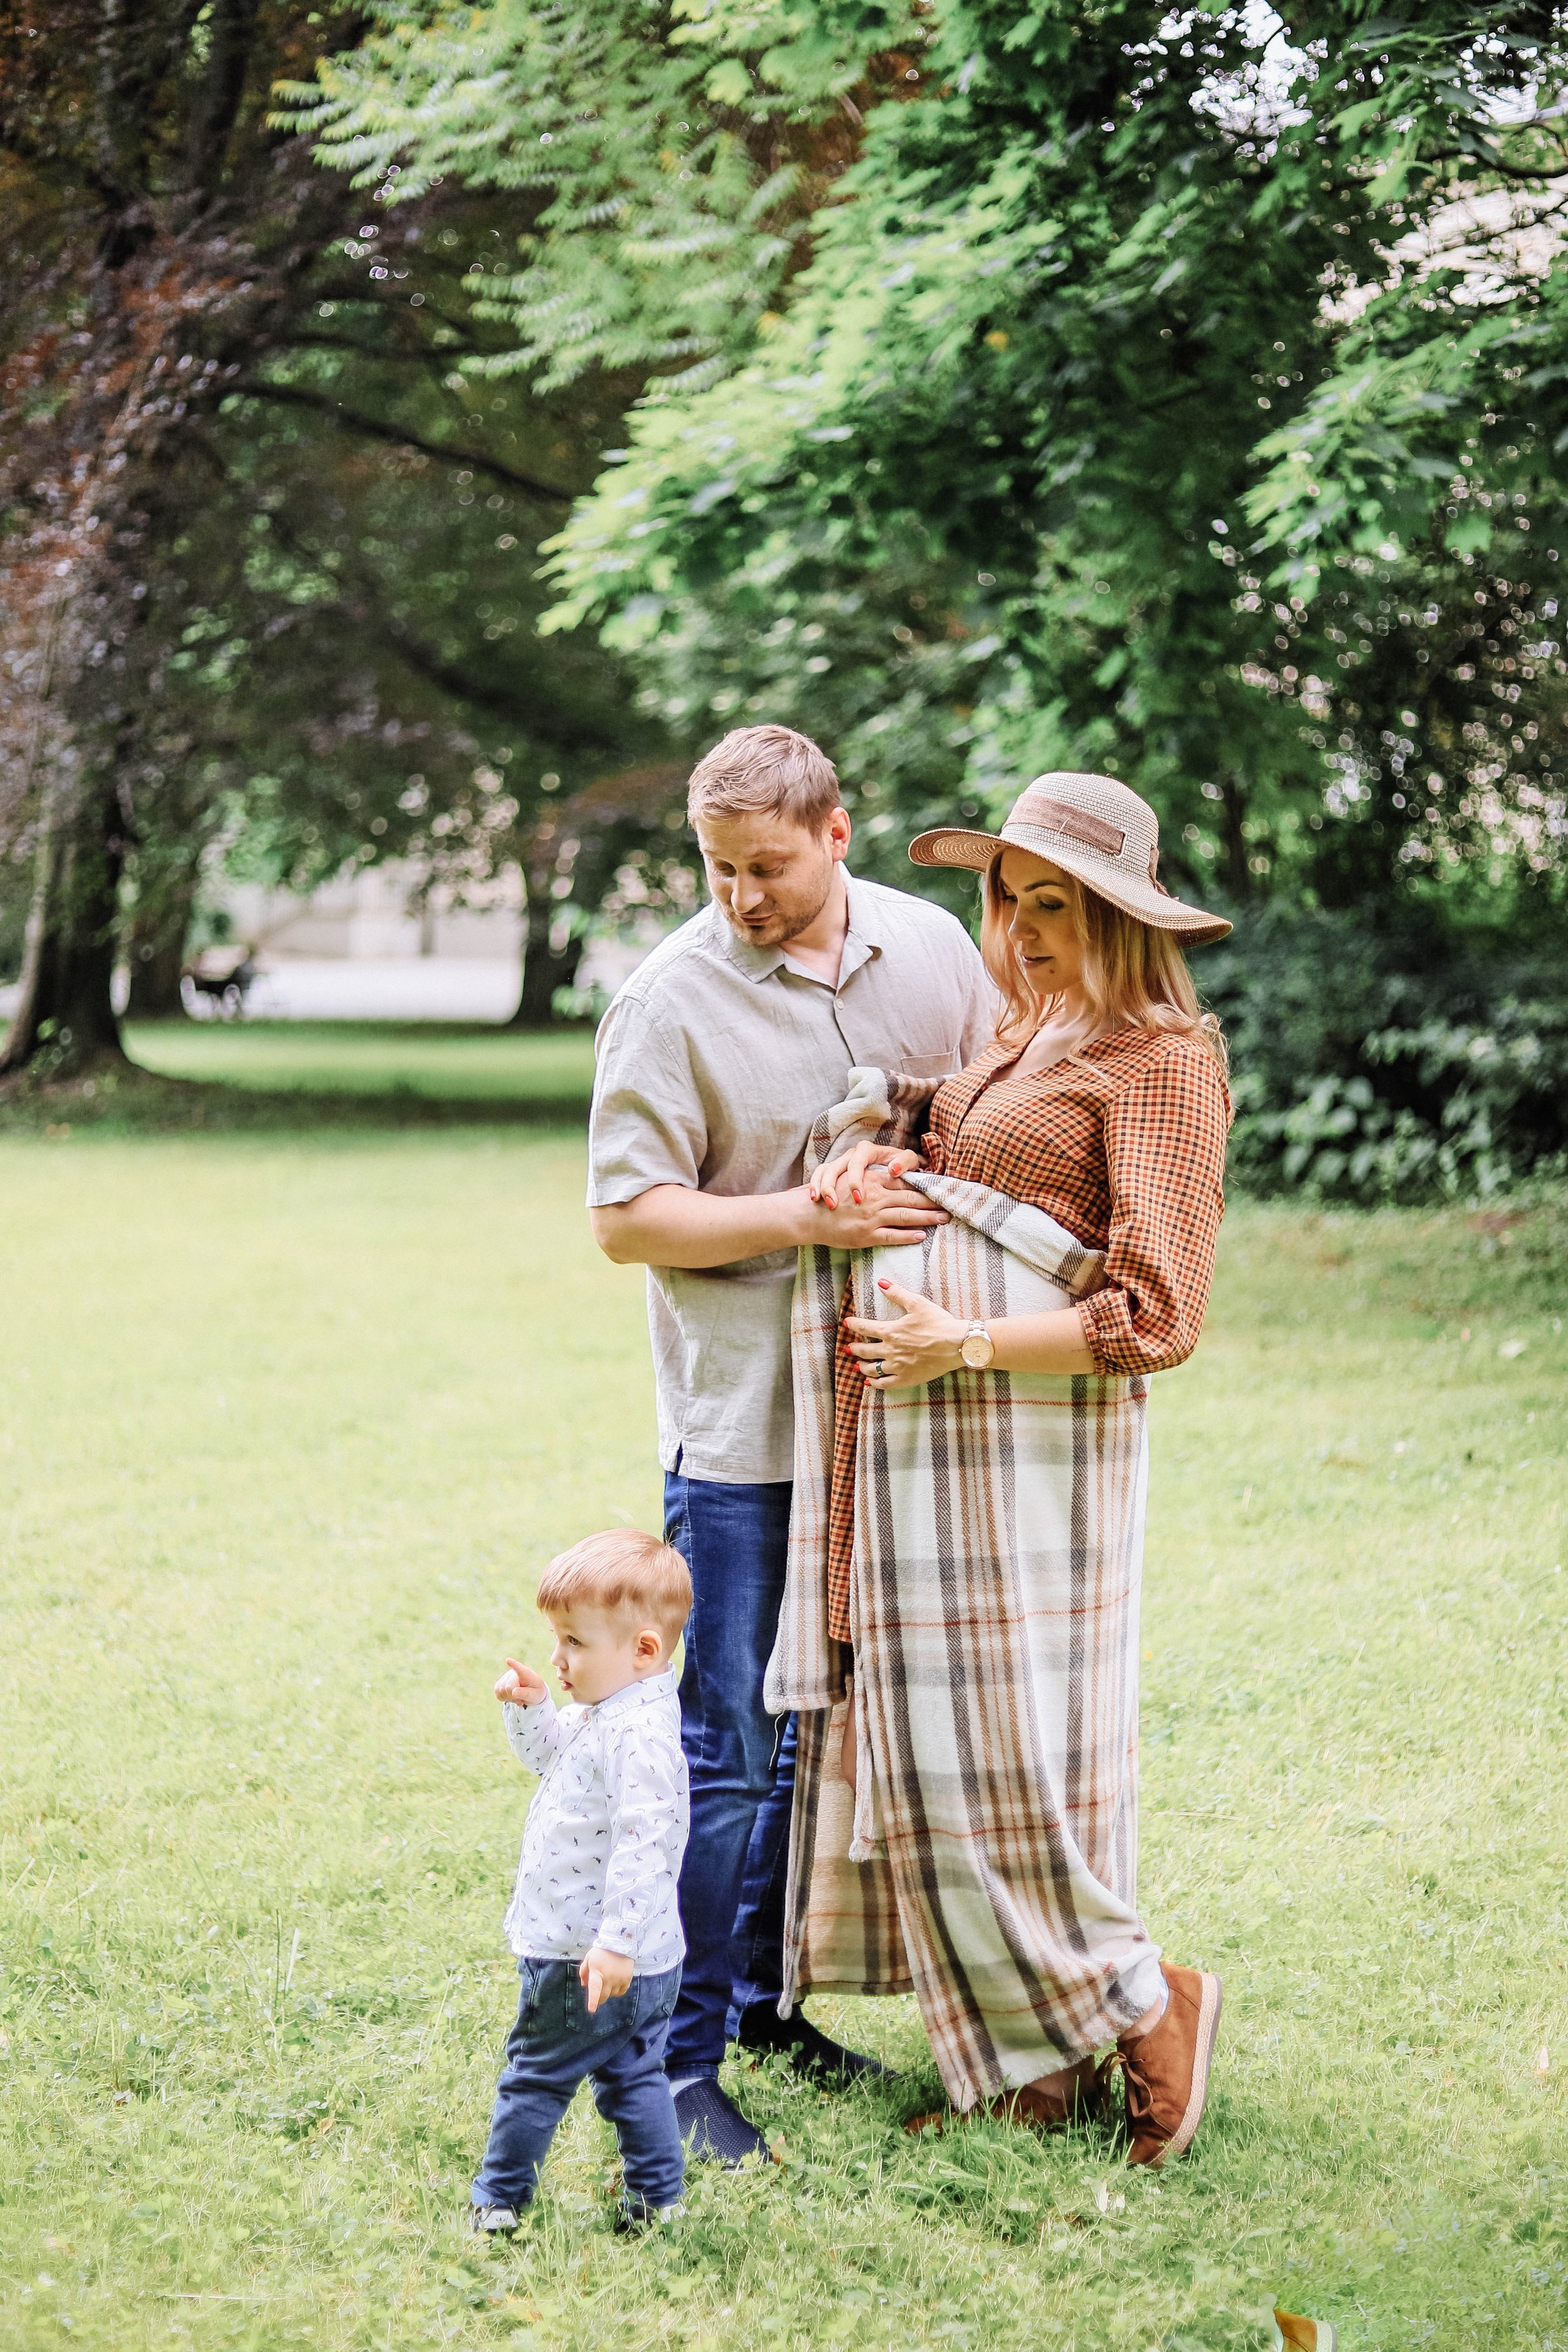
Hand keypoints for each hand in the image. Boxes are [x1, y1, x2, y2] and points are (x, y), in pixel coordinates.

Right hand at [495, 1657, 547, 1706]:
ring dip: (509, 1698)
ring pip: (500, 1690)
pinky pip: (497, 1693)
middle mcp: (514, 1672)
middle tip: (522, 1698)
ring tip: (518, 1696)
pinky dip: (504, 1698)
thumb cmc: (535, 1692)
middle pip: (508, 1687)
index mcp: (526, 1673)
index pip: (519, 1668)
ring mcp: (506, 1676)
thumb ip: (525, 1694)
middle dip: (513, 1696)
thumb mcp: (535, 1695)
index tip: (508, 1660)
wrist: (531, 1692)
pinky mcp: (499, 1682)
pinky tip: (511, 1696)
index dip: (513, 1664)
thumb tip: (514, 1692)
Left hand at [580, 1946, 633, 2011]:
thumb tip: (584, 1985)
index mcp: (597, 1972)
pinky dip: (617, 1991)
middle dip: (598, 1999)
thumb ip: (583, 1972)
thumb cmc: (602, 1951)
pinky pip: (621, 1992)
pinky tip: (615, 1982)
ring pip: (612, 1995)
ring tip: (608, 1980)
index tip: (591, 2009)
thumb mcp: (589, 1958)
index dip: (593, 2001)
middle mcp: (609, 1977)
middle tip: (597, 1994)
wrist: (620, 1942)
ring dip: (608, 1992)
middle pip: (603, 1996)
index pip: (595, 1989)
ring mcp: (619, 1979)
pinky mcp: (627, 1979)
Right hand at [799, 1159, 945, 1252]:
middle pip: (911, 1198)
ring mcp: (871, 1217)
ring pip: (907, 1216)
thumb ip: (871, 1179)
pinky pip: (892, 1236)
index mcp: (872, 1181)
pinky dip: (908, 1236)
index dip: (924, 1185)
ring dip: (928, 1218)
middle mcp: (875, 1198)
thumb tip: (892, 1178)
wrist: (808, 1215)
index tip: (939, 1187)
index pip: (904, 1181)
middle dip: (933, 1202)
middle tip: (950, 1205)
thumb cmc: (828, 1196)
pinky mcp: (866, 1235)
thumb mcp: (850, 1179)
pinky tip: (921, 1236)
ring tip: (943, 1219)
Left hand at [809, 1141, 923, 1208]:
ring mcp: (875, 1153)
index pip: (823, 1170)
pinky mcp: (898, 1154)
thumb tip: (789, 1194)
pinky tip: (893, 1173)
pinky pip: (899, 1157)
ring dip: (856, 1178)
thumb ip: (826, 1191)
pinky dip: (897, 1163)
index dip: (816, 1184)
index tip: (813, 1200)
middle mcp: (855, 1155)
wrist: (903, 1178)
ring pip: (858, 1160)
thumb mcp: (848, 1192)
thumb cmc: (869, 1189)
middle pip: (836, 1166)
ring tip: (857, 1196)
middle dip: (832, 1184)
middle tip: (832, 1204)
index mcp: (842, 1164)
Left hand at [843, 1276, 968, 1389]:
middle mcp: (890, 1350)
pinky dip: (875, 1383)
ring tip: (857, 1365)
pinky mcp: (907, 1378)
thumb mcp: (917, 1303)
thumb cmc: (938, 1323)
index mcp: (891, 1331)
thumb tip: (882, 1283)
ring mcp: (898, 1366)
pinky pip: (885, 1384)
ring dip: (861, 1367)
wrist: (957, 1344)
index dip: (853, 1324)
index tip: (847, 1323)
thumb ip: (897, 1293)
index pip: (864, 1328)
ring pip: (872, 1369)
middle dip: (854, 1348)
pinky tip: (870, 1382)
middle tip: (849, 1348)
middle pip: (865, 1351)